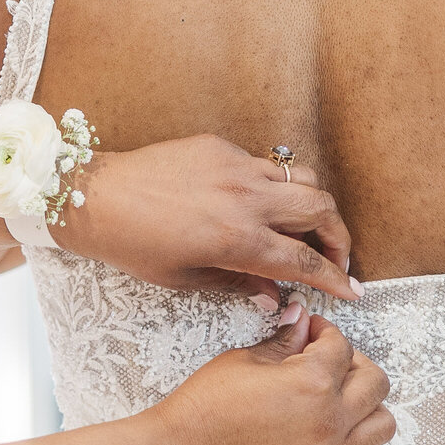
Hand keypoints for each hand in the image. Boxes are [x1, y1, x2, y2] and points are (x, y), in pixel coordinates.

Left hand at [63, 136, 357, 304]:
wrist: (94, 198)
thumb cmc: (132, 244)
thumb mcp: (186, 278)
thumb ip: (239, 284)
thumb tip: (273, 297)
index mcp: (237, 239)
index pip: (304, 261)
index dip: (334, 278)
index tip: (351, 290)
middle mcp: (245, 199)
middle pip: (321, 209)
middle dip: (339, 236)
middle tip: (334, 257)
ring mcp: (235, 167)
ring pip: (301, 178)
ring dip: (313, 204)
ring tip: (306, 227)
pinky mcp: (219, 147)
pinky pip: (263, 164)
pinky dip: (273, 186)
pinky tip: (258, 203)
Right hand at [157, 309, 392, 444]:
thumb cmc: (205, 405)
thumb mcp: (244, 359)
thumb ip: (283, 341)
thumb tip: (301, 323)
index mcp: (313, 382)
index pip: (339, 345)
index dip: (324, 330)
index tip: (310, 329)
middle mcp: (329, 419)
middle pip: (375, 382)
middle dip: (355, 362)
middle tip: (328, 359)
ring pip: (382, 426)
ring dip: (371, 406)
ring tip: (344, 398)